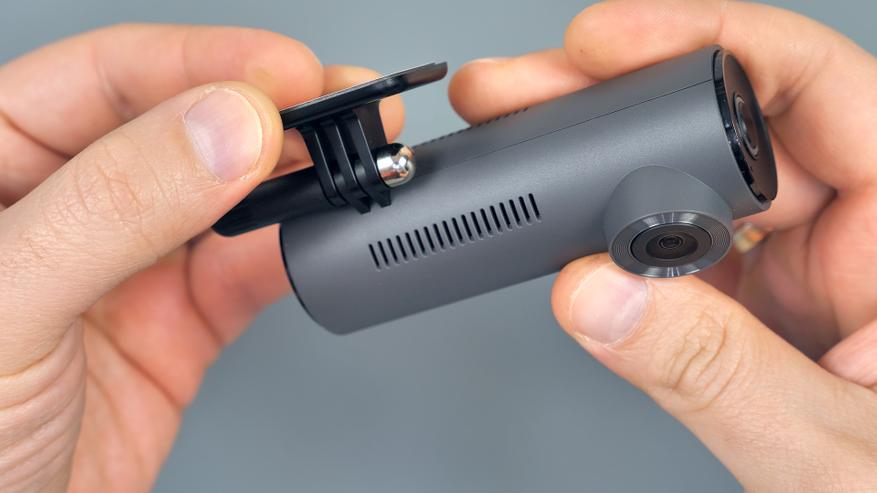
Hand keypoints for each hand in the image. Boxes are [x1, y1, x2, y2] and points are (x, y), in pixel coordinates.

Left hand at [0, 24, 402, 491]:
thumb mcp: (5, 303)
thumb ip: (114, 207)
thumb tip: (225, 131)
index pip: (107, 77)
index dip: (202, 62)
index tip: (284, 73)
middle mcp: (66, 207)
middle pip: (183, 127)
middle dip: (269, 111)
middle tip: (340, 108)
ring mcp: (127, 268)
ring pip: (229, 199)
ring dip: (295, 179)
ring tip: (349, 162)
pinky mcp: (176, 329)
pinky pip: (247, 274)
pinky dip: (295, 253)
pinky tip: (323, 236)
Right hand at [450, 1, 876, 489]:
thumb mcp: (831, 451)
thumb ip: (716, 371)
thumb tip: (597, 294)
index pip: (812, 86)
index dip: (705, 41)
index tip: (606, 44)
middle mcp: (860, 232)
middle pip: (729, 125)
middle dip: (617, 102)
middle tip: (529, 94)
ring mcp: (805, 268)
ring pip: (693, 187)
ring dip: (607, 176)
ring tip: (530, 163)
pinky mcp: (761, 306)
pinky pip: (680, 252)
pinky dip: (618, 247)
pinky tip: (571, 238)